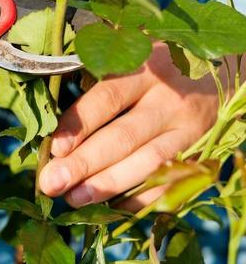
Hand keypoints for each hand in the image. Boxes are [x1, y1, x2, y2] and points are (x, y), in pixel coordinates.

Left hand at [38, 43, 220, 209]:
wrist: (217, 75)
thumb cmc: (156, 68)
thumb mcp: (130, 63)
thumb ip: (96, 87)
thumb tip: (53, 131)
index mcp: (143, 70)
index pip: (106, 99)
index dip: (78, 125)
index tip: (54, 149)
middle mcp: (167, 99)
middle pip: (122, 137)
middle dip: (84, 163)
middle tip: (52, 183)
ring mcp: (188, 129)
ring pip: (145, 164)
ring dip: (107, 185)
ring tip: (74, 199)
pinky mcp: (201, 153)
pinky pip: (169, 182)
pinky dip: (139, 198)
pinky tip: (110, 207)